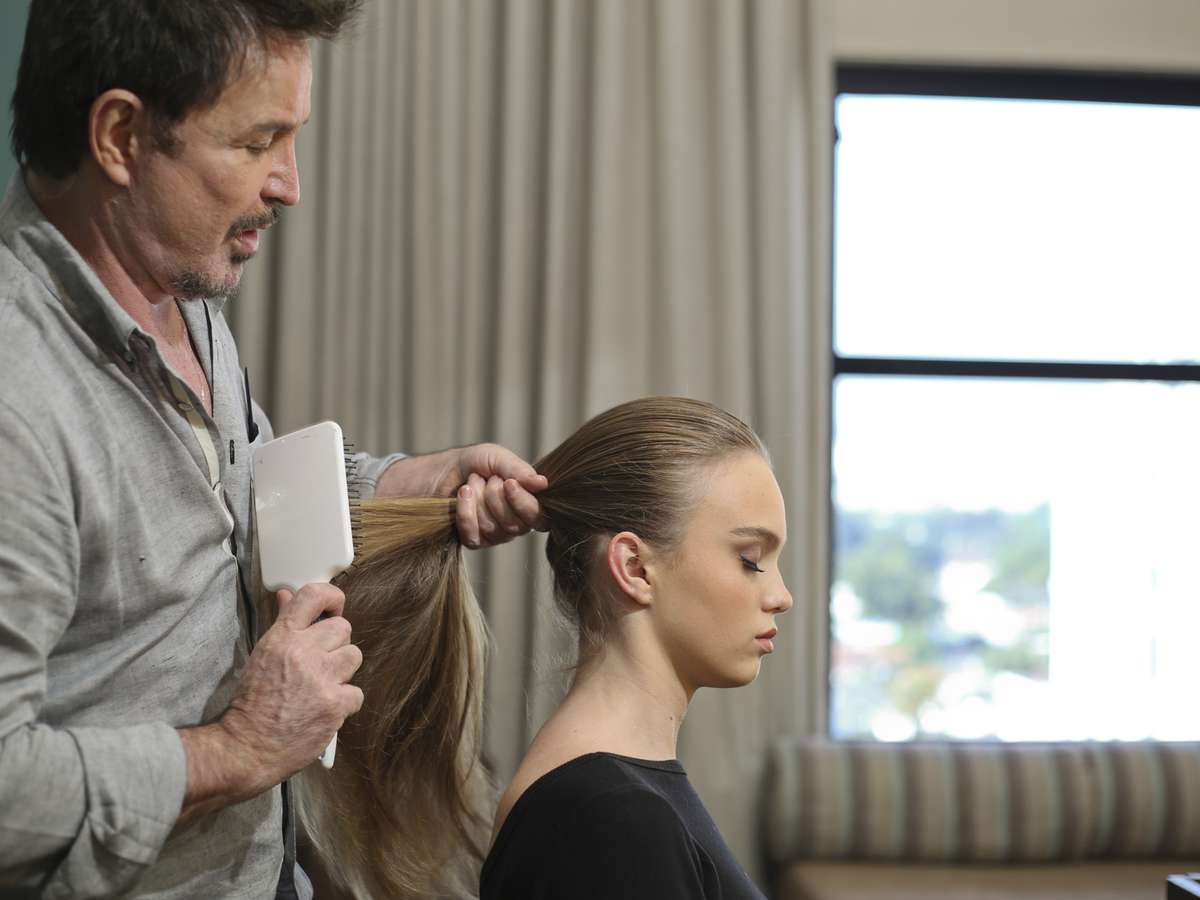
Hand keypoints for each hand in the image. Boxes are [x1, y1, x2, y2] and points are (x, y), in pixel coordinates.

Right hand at [218, 583, 362, 793]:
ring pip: (354, 656)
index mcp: (282, 637)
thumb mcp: (262, 655)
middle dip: (335, 644)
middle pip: (343, 628)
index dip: (331, 597)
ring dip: (342, 670)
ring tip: (323, 685)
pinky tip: (326, 709)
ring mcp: (322, 679)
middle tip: (320, 662)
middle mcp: (304, 653)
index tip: (333, 608)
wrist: (246, 748)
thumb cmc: (251, 702)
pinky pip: (357, 693)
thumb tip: (288, 594)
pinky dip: (345, 702)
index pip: (313, 595)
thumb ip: (282, 623)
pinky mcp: (335, 705)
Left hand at [445, 443, 547, 548]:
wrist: (443, 469)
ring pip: (493, 529)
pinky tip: (462, 494)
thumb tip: (543, 484)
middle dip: (495, 496)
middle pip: (515, 525)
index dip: (523, 502)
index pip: (538, 516)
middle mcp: (517, 523)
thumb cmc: (476, 463)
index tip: (508, 483)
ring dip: (478, 499)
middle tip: (487, 478)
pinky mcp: (474, 541)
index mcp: (530, 503)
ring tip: (472, 482)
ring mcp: (496, 535)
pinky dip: (465, 511)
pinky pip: (474, 535)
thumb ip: (520, 470)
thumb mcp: (498, 457)